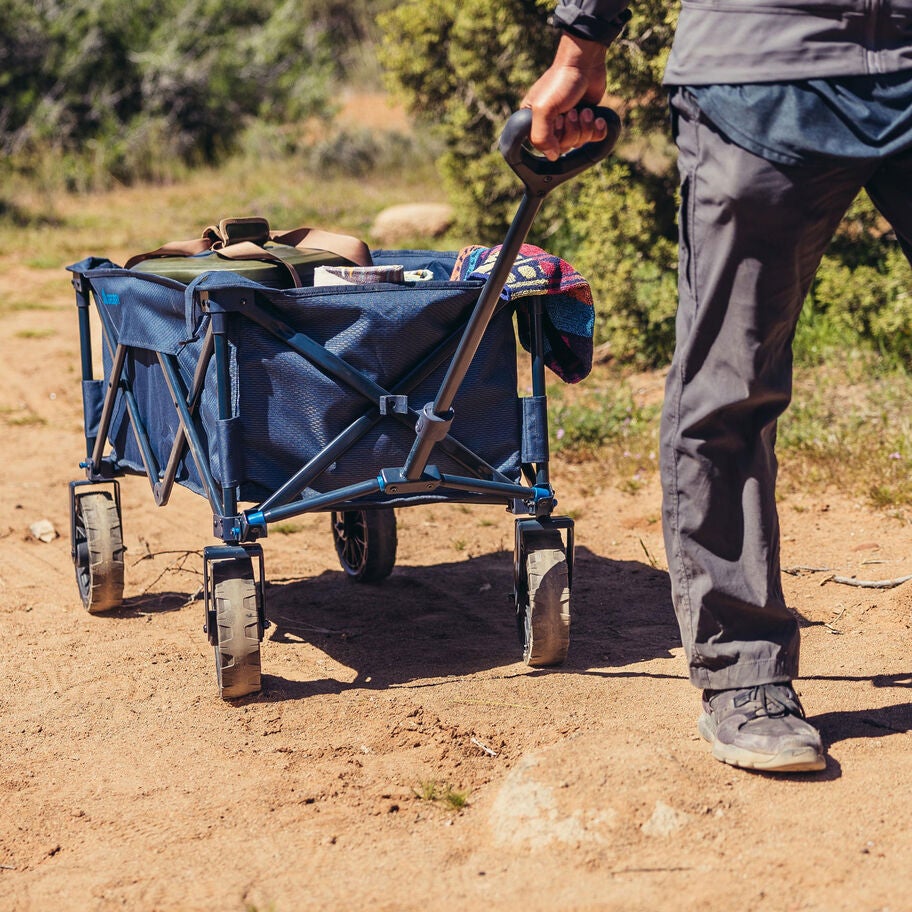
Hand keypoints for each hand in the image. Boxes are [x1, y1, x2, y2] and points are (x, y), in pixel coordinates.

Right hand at [521, 34, 608, 160]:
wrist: (584, 62)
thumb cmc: (560, 82)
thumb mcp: (544, 109)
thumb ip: (541, 137)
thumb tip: (552, 157)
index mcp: (535, 122)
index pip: (544, 148)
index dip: (555, 139)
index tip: (558, 120)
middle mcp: (551, 124)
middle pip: (564, 147)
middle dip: (572, 130)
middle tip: (572, 111)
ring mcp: (570, 122)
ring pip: (580, 142)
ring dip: (585, 127)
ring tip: (584, 109)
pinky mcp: (587, 119)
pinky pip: (595, 138)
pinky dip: (598, 129)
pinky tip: (597, 117)